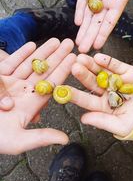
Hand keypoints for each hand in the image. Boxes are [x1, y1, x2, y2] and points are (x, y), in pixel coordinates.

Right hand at [0, 38, 74, 153]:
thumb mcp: (18, 140)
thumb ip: (41, 137)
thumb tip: (65, 139)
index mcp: (30, 104)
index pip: (51, 85)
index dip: (63, 71)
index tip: (74, 60)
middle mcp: (23, 92)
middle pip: (44, 71)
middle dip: (57, 57)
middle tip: (70, 44)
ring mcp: (10, 84)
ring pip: (30, 64)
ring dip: (43, 52)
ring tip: (56, 40)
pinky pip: (11, 63)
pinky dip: (21, 54)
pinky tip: (33, 45)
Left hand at [71, 53, 132, 136]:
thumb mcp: (121, 126)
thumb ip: (102, 122)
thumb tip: (83, 119)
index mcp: (103, 105)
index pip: (87, 100)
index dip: (76, 95)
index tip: (63, 90)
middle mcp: (107, 91)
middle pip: (92, 82)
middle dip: (82, 75)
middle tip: (73, 67)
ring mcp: (116, 80)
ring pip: (101, 71)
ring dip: (91, 65)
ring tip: (81, 59)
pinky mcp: (127, 71)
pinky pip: (116, 65)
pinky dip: (108, 61)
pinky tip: (98, 57)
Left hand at [75, 0, 132, 51]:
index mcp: (118, 2)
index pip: (109, 22)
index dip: (103, 34)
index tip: (97, 46)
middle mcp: (106, 1)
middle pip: (96, 22)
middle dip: (89, 36)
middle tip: (82, 50)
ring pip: (88, 14)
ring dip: (83, 28)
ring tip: (77, 41)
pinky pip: (82, 0)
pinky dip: (79, 10)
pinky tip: (77, 22)